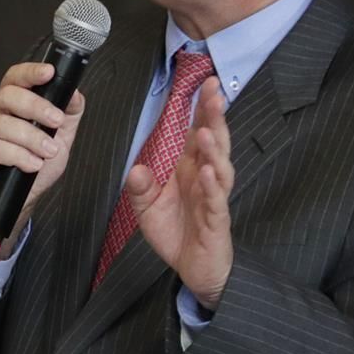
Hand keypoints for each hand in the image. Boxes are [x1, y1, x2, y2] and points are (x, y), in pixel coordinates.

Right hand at [0, 62, 86, 233]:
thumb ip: (68, 116)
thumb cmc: (34, 167)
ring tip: (47, 152)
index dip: (30, 72)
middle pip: (7, 96)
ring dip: (30, 138)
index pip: (15, 78)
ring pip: (2, 124)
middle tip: (55, 121)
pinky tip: (31, 164)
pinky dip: (17, 156)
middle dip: (35, 106)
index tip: (49, 73)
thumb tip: (75, 94)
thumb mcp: (60, 140)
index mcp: (10, 104)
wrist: (19, 201)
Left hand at [124, 77, 233, 306]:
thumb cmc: (177, 233)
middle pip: (213, 143)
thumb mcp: (148, 208)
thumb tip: (135, 170)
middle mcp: (205, 179)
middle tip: (215, 93)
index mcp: (190, 170)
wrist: (193, 268)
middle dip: (214, 118)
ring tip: (206, 131)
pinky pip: (215, 201)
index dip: (202, 111)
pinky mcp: (216, 221)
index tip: (205, 84)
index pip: (197, 134)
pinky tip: (207, 172)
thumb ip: (140, 188)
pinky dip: (211, 186)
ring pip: (219, 168)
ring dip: (213, 149)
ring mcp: (213, 198)